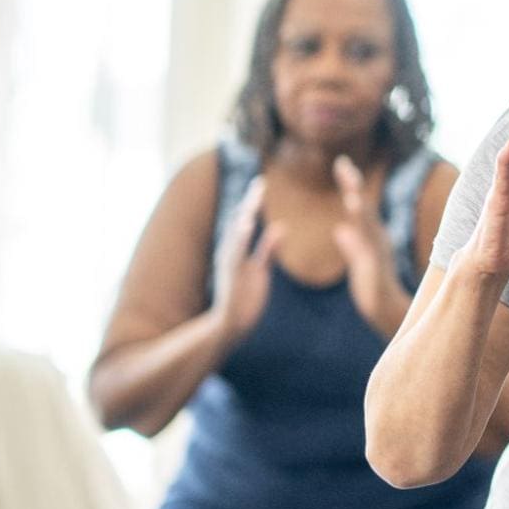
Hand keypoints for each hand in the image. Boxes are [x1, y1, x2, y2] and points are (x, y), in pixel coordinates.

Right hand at [210, 177, 279, 340]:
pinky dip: (241, 238)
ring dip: (244, 215)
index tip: (261, 182)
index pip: (246, 221)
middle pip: (240, 222)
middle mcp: (230, 253)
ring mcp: (230, 264)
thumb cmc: (245, 297)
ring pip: (237, 235)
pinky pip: (237, 255)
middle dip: (249, 202)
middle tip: (260, 181)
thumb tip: (279, 227)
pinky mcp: (232, 276)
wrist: (230, 326)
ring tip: (254, 197)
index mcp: (238, 251)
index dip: (252, 202)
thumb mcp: (260, 268)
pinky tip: (246, 223)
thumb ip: (267, 248)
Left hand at [332, 156, 408, 331]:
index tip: (341, 163)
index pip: (359, 207)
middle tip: (342, 163)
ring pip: (367, 223)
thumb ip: (350, 246)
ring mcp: (378, 252)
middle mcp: (377, 239)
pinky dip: (360, 234)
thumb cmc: (373, 290)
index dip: (350, 185)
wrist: (387, 313)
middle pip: (363, 207)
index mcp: (371, 237)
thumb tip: (340, 231)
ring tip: (349, 186)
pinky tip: (349, 223)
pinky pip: (366, 247)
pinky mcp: (375, 267)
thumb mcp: (358, 264)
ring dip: (358, 204)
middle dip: (352, 185)